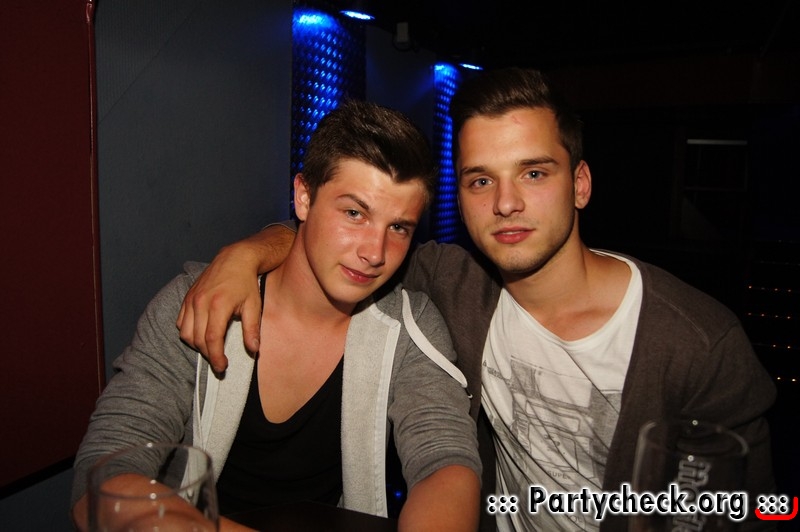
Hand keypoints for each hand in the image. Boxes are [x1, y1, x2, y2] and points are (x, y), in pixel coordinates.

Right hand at [176, 224, 295, 372]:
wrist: (235, 258)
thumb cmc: (246, 282)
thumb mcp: (254, 305)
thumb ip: (252, 329)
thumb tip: (254, 350)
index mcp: (219, 305)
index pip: (212, 339)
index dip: (216, 357)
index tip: (223, 367)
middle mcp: (201, 302)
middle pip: (198, 339)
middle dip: (208, 355)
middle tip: (220, 363)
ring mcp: (191, 299)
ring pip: (186, 333)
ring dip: (197, 345)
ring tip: (212, 349)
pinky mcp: (187, 297)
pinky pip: (181, 322)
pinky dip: (189, 333)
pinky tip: (201, 334)